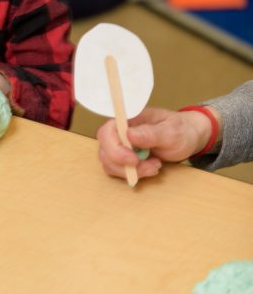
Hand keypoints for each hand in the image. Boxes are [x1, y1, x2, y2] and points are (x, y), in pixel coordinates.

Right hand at [97, 106, 217, 181]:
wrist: (189, 136)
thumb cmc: (181, 129)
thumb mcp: (171, 131)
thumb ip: (151, 133)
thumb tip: (129, 134)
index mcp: (128, 119)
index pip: (106, 132)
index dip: (114, 149)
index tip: (133, 160)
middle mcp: (120, 131)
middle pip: (105, 150)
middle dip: (124, 164)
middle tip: (150, 166)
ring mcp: (121, 145)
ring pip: (109, 163)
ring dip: (130, 171)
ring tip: (155, 166)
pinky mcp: (125, 157)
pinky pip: (118, 170)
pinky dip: (133, 174)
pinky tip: (151, 168)